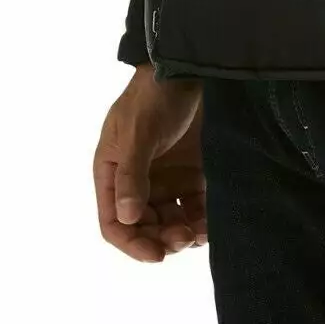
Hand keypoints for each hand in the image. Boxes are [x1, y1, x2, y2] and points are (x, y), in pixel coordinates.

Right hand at [93, 66, 206, 262]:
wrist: (189, 68)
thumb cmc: (153, 96)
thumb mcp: (138, 132)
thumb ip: (133, 174)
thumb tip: (128, 218)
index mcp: (113, 172)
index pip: (114, 221)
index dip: (132, 243)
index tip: (156, 255)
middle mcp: (138, 181)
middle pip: (144, 227)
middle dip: (161, 239)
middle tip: (183, 240)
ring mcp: (166, 178)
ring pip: (171, 222)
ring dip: (183, 234)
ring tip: (200, 233)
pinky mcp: (193, 173)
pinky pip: (195, 207)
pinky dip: (202, 220)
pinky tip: (211, 223)